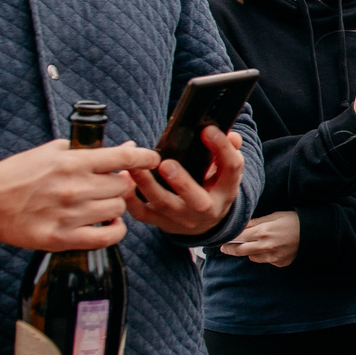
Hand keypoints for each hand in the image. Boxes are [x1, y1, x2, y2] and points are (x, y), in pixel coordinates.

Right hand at [0, 138, 144, 250]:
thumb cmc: (19, 174)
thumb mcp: (52, 152)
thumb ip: (90, 151)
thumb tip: (127, 146)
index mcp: (71, 162)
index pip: (123, 157)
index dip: (145, 157)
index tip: (153, 158)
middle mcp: (73, 188)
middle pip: (123, 185)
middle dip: (121, 183)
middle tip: (110, 184)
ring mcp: (69, 215)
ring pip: (117, 209)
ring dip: (115, 206)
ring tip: (101, 203)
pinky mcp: (62, 238)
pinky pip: (108, 237)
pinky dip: (115, 231)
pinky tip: (107, 224)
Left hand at [129, 123, 246, 236]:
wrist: (204, 224)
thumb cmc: (212, 189)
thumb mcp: (225, 172)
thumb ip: (227, 152)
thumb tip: (231, 136)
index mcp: (227, 191)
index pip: (231, 169)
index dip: (222, 149)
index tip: (208, 130)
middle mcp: (206, 209)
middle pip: (197, 200)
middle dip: (181, 182)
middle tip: (166, 163)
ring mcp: (182, 219)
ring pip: (163, 205)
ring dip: (147, 185)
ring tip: (134, 166)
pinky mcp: (160, 222)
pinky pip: (142, 213)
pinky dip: (130, 198)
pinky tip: (123, 178)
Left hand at [221, 209, 300, 266]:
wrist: (314, 233)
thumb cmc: (294, 220)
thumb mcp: (274, 216)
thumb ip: (255, 222)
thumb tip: (240, 226)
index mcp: (263, 231)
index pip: (239, 237)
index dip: (228, 238)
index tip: (222, 239)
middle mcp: (266, 246)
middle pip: (240, 251)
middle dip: (230, 249)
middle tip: (224, 248)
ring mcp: (273, 257)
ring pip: (252, 257)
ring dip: (250, 252)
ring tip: (257, 244)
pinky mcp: (279, 263)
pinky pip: (265, 260)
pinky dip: (264, 255)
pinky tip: (273, 247)